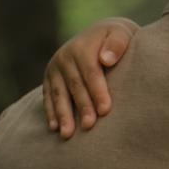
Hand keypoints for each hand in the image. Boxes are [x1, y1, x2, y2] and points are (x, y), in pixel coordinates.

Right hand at [44, 18, 138, 136]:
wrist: (97, 35)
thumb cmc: (115, 40)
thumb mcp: (120, 34)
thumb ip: (116, 44)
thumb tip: (106, 59)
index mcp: (82, 47)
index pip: (91, 73)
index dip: (98, 91)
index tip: (105, 110)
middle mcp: (65, 57)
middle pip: (75, 86)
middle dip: (82, 107)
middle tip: (89, 126)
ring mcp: (54, 68)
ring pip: (59, 94)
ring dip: (63, 115)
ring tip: (67, 134)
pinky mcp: (49, 77)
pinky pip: (48, 97)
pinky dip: (51, 112)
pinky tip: (54, 128)